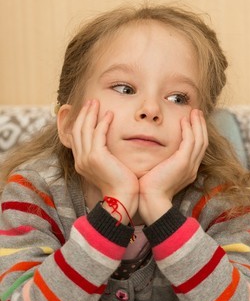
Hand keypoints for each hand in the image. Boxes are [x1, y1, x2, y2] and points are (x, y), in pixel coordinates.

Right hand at [69, 100, 138, 214]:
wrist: (123, 198)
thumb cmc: (122, 186)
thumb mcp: (110, 169)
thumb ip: (106, 158)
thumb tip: (111, 150)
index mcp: (82, 163)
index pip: (76, 137)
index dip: (81, 122)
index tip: (88, 110)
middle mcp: (81, 160)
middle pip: (77, 130)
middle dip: (83, 114)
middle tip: (91, 102)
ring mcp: (86, 158)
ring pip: (85, 129)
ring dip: (91, 114)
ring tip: (97, 102)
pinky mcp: (96, 157)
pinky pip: (97, 134)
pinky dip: (103, 122)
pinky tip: (109, 114)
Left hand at [137, 109, 207, 224]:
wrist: (150, 200)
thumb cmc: (149, 190)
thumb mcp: (158, 174)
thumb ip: (160, 163)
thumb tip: (154, 156)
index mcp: (187, 170)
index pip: (197, 149)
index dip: (197, 134)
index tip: (192, 122)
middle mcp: (192, 167)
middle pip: (202, 142)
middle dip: (201, 126)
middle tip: (197, 113)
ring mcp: (190, 165)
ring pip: (200, 140)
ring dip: (198, 124)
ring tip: (194, 112)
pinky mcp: (183, 162)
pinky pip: (190, 141)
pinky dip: (189, 129)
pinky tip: (184, 120)